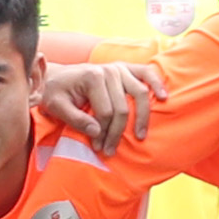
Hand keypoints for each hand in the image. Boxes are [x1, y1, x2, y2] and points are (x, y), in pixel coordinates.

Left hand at [34, 59, 161, 151]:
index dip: (103, 133)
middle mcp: (109, 70)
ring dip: (142, 118)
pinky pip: (147, 73)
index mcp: (92, 77)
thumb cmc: (56, 93)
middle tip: (111, 150)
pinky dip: (157, 83)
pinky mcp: (126, 69)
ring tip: (140, 136)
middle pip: (122, 108)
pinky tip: (162, 97)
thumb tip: (97, 132)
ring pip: (139, 94)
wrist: (56, 78)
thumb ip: (74, 119)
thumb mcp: (56, 107)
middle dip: (117, 132)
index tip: (98, 148)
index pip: (105, 112)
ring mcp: (119, 68)